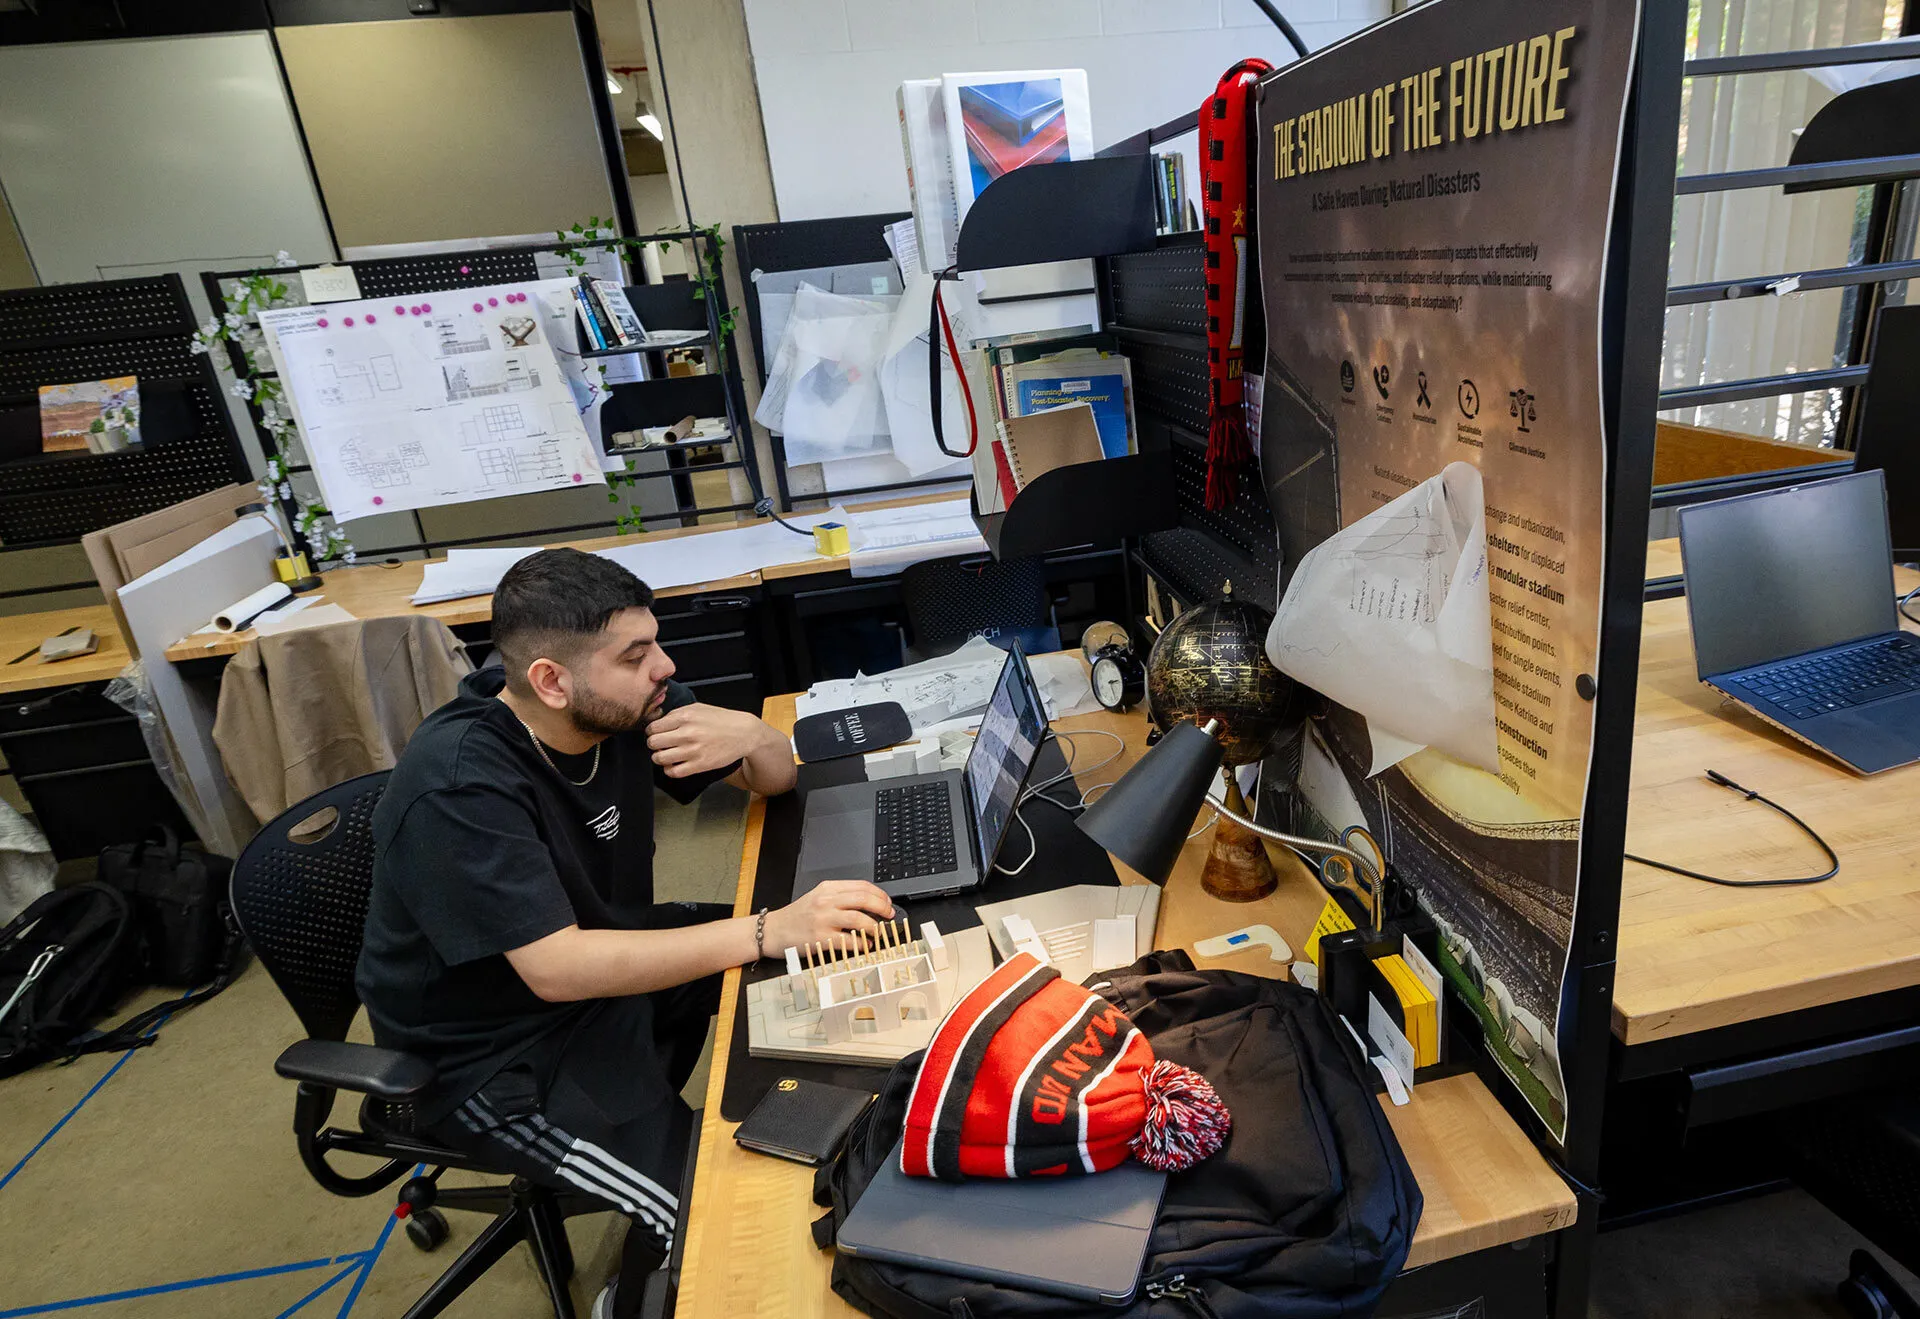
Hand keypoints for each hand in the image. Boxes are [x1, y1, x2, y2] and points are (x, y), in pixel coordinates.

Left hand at [646, 702, 768, 777]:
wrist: (743, 733)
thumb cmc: (721, 720)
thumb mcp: (698, 708)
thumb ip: (677, 713)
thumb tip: (659, 723)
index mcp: (685, 717)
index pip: (653, 727)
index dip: (651, 731)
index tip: (655, 733)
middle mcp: (687, 733)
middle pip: (653, 743)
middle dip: (653, 744)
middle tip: (659, 744)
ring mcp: (693, 751)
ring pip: (660, 758)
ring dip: (659, 757)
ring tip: (665, 755)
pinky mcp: (699, 765)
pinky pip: (673, 772)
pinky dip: (669, 770)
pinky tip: (674, 764)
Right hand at [765, 880, 894, 954]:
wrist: (773, 930)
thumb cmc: (797, 916)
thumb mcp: (818, 897)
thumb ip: (840, 897)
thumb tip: (870, 904)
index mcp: (828, 888)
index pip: (861, 886)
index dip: (880, 895)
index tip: (887, 903)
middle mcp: (826, 901)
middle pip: (864, 899)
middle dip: (882, 908)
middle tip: (889, 916)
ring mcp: (823, 919)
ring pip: (859, 919)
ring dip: (875, 927)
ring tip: (879, 933)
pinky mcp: (820, 938)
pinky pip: (848, 941)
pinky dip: (861, 944)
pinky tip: (865, 945)